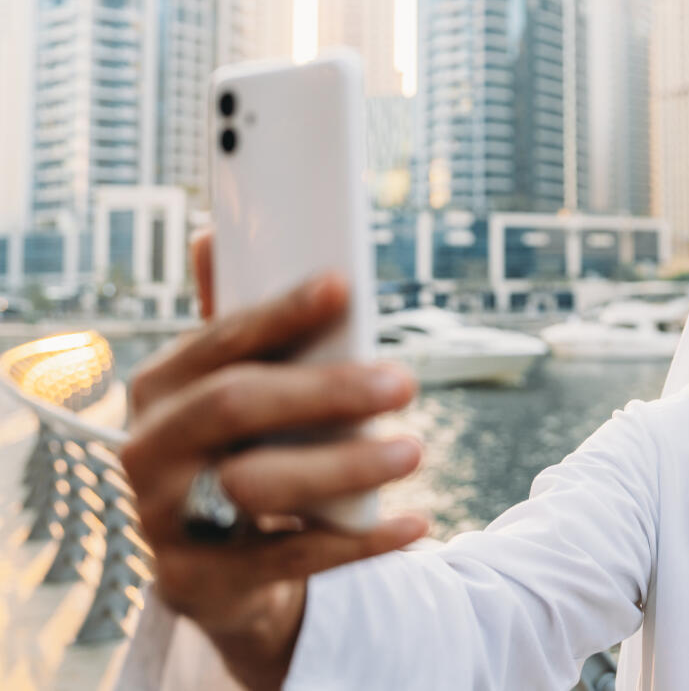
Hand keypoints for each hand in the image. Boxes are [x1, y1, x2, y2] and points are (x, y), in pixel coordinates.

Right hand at [120, 233, 427, 688]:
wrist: (218, 571)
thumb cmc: (237, 453)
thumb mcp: (231, 388)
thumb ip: (235, 324)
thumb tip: (216, 232)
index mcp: (160, 388)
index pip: (219, 340)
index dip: (279, 312)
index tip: (342, 286)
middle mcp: (148, 449)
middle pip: (233, 406)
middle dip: (323, 389)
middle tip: (402, 381)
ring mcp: (166, 520)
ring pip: (255, 485)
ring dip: (344, 465)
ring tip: (414, 449)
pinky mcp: (200, 582)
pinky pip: (289, 558)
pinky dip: (360, 542)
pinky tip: (415, 523)